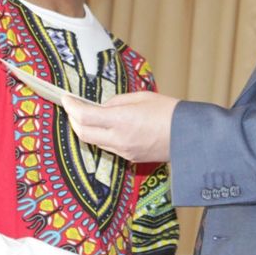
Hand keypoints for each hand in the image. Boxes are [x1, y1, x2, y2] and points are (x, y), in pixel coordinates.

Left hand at [61, 92, 177, 161]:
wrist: (190, 136)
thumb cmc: (169, 112)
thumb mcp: (141, 97)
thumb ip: (117, 102)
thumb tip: (102, 107)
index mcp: (122, 120)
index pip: (85, 116)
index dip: (71, 107)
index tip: (65, 98)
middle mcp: (119, 139)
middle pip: (83, 133)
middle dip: (73, 120)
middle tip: (72, 108)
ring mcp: (124, 151)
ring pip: (94, 141)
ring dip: (87, 129)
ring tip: (88, 116)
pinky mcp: (131, 157)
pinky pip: (108, 147)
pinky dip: (102, 136)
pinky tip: (107, 127)